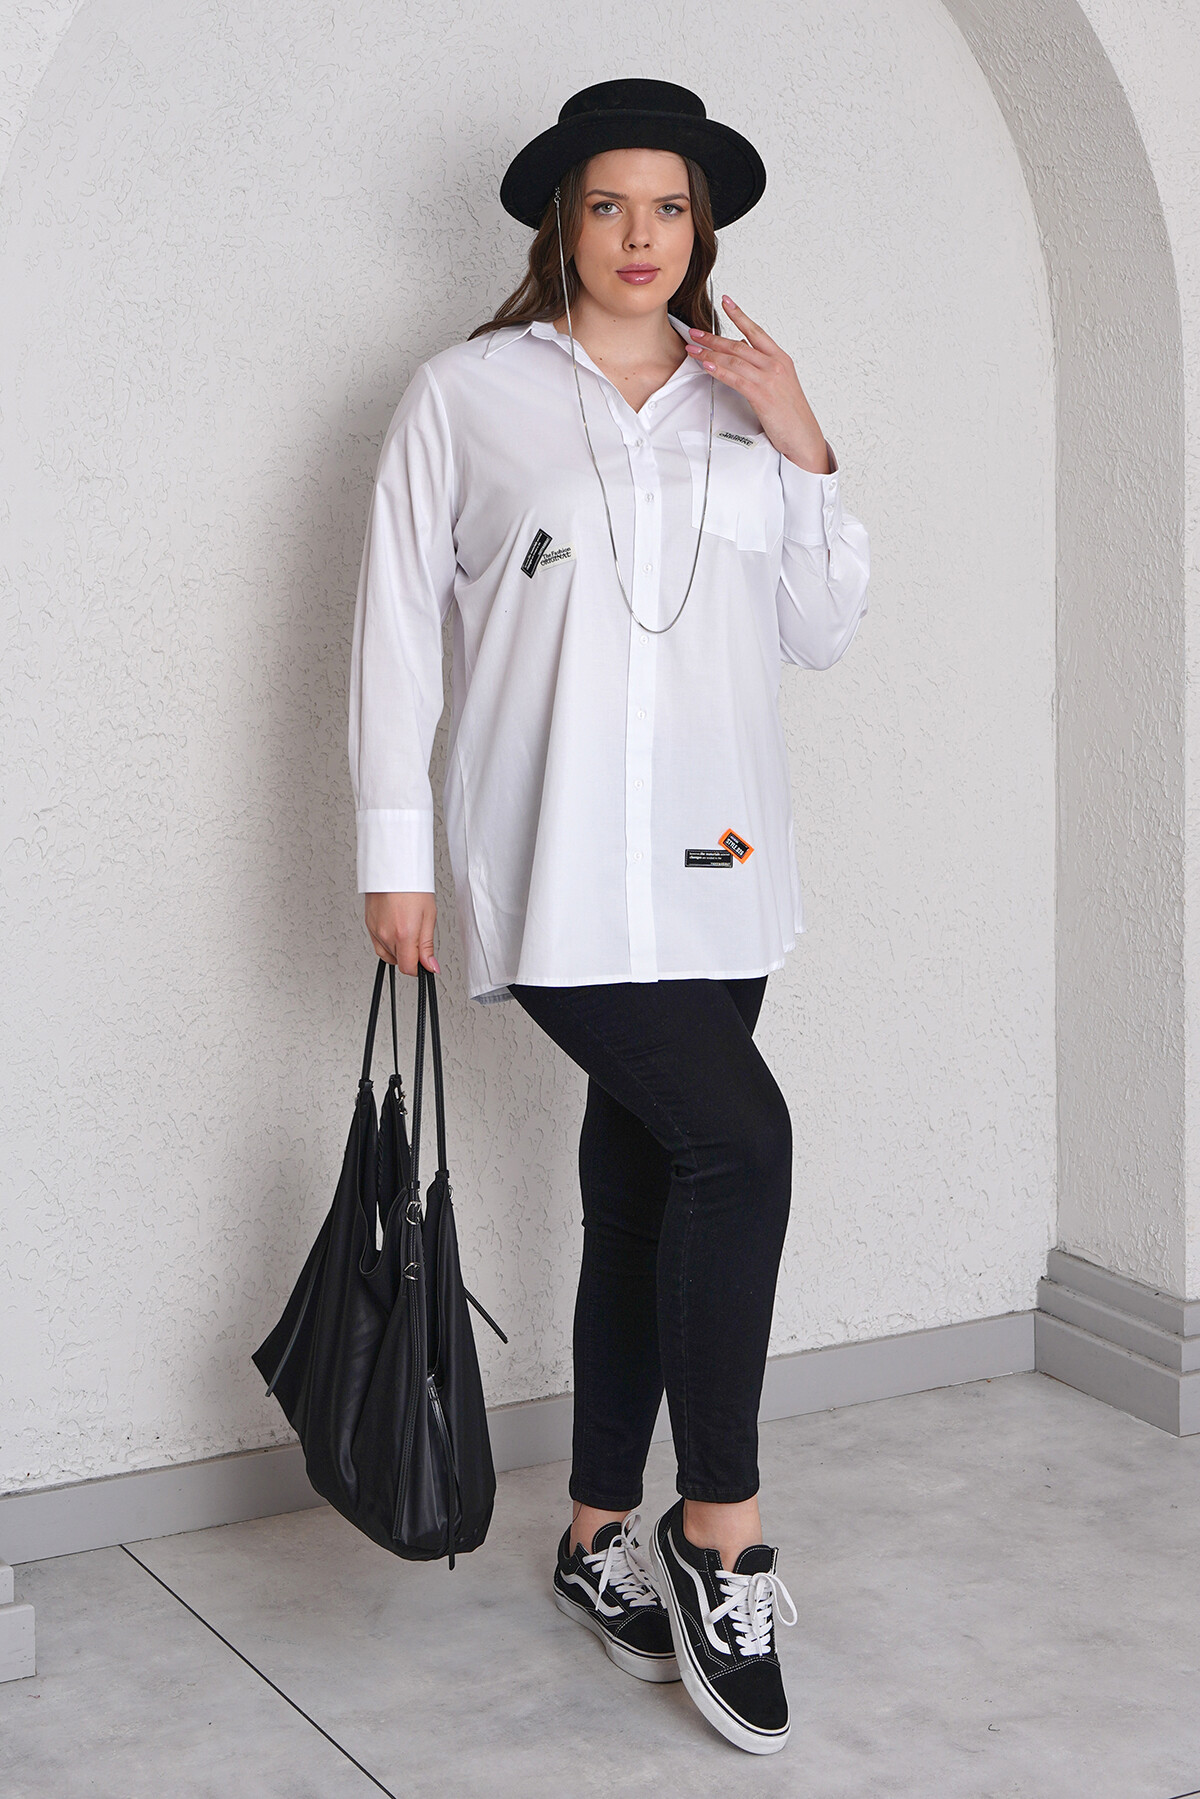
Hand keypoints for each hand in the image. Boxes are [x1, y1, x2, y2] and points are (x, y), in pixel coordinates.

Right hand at [365, 892, 439, 974]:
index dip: (419, 969)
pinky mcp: (368, 924)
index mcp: (404, 934)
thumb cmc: (411, 886)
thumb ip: (427, 945)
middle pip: (398, 961)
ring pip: (388, 954)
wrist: (393, 867)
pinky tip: (396, 928)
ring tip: (407, 930)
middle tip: (418, 936)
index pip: (408, 968)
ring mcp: (375, 930)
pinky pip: (378, 943)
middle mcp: (386, 935)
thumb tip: (430, 966)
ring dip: (398, 949)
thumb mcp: (429, 915)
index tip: (425, 962)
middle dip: (410, 956)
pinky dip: (388, 942)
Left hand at [684, 296, 829, 473]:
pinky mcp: (762, 395)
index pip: (756, 331)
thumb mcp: (780, 384)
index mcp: (781, 359)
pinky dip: (719, 371)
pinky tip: (707, 365)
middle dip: (713, 337)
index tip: (726, 301)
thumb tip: (745, 352)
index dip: (739, 315)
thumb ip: (763, 367)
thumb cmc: (791, 415)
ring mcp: (769, 379)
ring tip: (693, 349)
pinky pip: (735, 378)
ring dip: (710, 353)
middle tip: (695, 332)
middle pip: (739, 345)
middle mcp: (775, 364)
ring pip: (734, 360)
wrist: (804, 437)